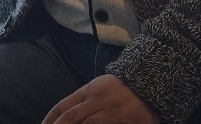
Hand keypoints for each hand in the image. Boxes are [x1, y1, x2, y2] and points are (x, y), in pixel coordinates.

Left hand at [42, 75, 156, 123]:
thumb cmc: (121, 89)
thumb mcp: (98, 89)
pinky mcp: (126, 118)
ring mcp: (112, 109)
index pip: (62, 107)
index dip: (50, 120)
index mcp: (88, 91)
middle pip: (70, 117)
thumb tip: (63, 115)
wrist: (151, 82)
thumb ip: (82, 101)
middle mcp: (97, 99)